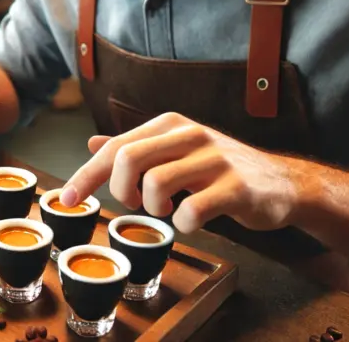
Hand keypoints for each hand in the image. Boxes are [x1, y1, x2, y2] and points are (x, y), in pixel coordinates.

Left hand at [60, 113, 310, 233]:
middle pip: (128, 159)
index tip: (67, 200)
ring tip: (167, 210)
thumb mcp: (176, 151)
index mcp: (170, 124)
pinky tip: (191, 220)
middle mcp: (190, 134)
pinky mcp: (236, 187)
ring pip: (156, 183)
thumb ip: (136, 148)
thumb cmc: (220, 170)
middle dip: (120, 191)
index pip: (116, 147)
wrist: (281, 183)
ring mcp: (214, 159)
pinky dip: (183, 224)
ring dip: (154, 208)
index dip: (86, 175)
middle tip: (136, 205)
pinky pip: (192, 210)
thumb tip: (93, 143)